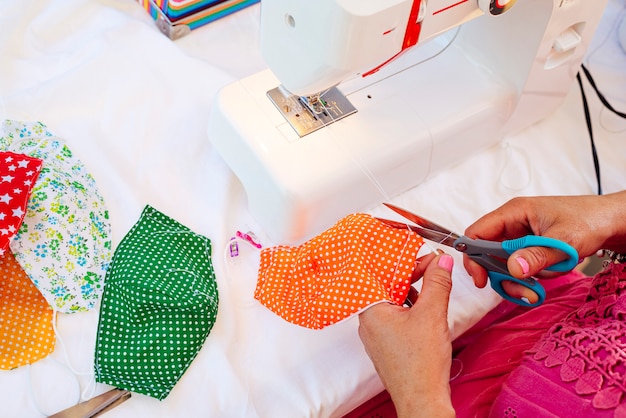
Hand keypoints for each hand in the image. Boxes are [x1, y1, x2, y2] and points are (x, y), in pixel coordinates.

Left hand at [358, 253, 454, 417]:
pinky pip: (397, 317)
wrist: (422, 401)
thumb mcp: (432, 314)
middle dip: (412, 275)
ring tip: (435, 289)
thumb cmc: (420, 365)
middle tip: (435, 269)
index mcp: (370, 310)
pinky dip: (412, 309)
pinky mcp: (387, 344)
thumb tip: (442, 262)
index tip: (424, 256)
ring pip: (394, 301)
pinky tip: (428, 309)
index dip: (404, 261)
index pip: (381, 273)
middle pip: (388, 286)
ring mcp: (377, 333)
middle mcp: (368, 321)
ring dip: (414, 292)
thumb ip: (437, 283)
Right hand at [463, 192, 625, 290]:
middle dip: (501, 275)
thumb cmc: (589, 221)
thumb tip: (512, 269)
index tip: (480, 279)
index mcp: (514, 212)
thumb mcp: (564, 241)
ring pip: (504, 264)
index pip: (477, 233)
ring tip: (538, 289)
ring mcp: (521, 237)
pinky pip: (519, 267)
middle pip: (488, 253)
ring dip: (519, 280)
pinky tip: (547, 276)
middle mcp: (513, 224)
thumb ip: (537, 256)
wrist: (612, 222)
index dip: (473, 256)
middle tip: (520, 290)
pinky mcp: (530, 248)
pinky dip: (531, 278)